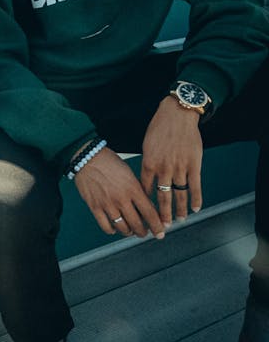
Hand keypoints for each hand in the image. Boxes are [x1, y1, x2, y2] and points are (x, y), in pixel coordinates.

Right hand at [73, 145, 164, 239]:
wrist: (87, 157)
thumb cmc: (109, 162)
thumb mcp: (129, 173)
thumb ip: (138, 190)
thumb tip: (146, 206)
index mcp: (133, 188)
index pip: (150, 213)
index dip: (157, 226)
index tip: (160, 231)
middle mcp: (121, 198)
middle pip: (137, 224)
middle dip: (143, 232)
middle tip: (146, 233)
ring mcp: (107, 204)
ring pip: (122, 228)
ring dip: (129, 232)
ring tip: (131, 231)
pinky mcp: (95, 207)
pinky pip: (106, 226)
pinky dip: (112, 230)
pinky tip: (114, 228)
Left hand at [140, 96, 202, 224]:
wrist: (177, 114)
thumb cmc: (160, 127)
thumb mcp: (147, 145)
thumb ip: (148, 163)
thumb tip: (146, 178)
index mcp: (149, 163)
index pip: (146, 189)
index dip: (146, 204)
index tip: (146, 214)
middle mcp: (163, 168)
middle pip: (162, 197)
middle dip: (162, 214)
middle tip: (162, 227)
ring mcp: (179, 167)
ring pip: (179, 194)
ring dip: (179, 209)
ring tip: (179, 220)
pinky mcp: (194, 164)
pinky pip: (195, 186)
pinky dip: (196, 199)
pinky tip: (196, 209)